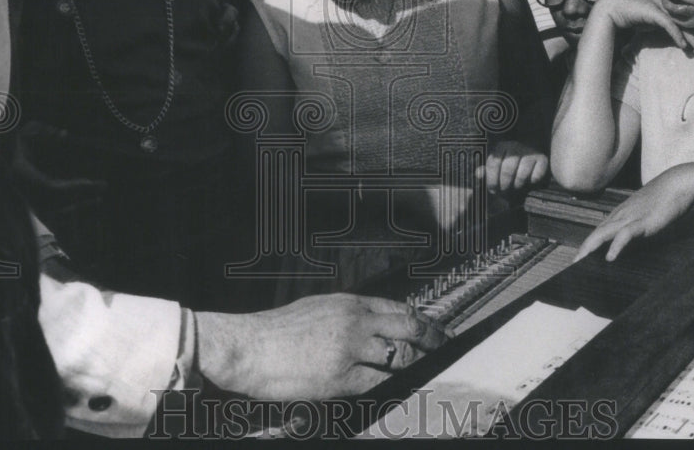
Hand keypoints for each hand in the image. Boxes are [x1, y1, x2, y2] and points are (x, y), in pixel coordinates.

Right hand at [195, 294, 446, 399]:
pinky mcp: (340, 377)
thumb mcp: (316, 309)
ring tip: (430, 372)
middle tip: (445, 347)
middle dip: (432, 339)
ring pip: (399, 356)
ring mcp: (349, 348)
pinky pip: (379, 382)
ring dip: (417, 365)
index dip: (422, 320)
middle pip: (407, 327)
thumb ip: (345, 315)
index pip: (397, 308)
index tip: (435, 328)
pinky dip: (394, 387)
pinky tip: (403, 390)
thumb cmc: (275, 331)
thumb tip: (369, 325)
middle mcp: (354, 321)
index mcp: (348, 302)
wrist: (248, 346)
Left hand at [475, 140, 548, 192]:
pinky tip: (530, 182)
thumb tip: (478, 174)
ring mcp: (530, 152)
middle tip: (505, 192)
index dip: (491, 180)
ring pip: (522, 175)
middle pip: (507, 170)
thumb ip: (487, 170)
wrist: (532, 157)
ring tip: (516, 187)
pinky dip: (532, 182)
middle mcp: (515, 146)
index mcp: (502, 146)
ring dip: (518, 185)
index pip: (493, 164)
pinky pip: (536, 176)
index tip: (493, 189)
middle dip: (504, 185)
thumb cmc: (511, 165)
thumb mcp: (497, 166)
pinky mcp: (543, 159)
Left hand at [574, 167, 693, 261]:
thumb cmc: (665, 199)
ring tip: (581, 261)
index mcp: (622, 214)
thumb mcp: (647, 214)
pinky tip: (610, 257)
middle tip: (573, 263)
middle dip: (584, 249)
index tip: (580, 257)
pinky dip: (616, 245)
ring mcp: (631, 217)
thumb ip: (638, 225)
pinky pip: (625, 234)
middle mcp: (621, 215)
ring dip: (590, 247)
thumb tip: (634, 239)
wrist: (678, 184)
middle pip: (596, 233)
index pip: (600, 230)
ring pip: (604, 232)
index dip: (588, 244)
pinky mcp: (643, 221)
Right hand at [591, 0, 693, 55]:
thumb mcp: (651, 21)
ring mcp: (660, 6)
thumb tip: (678, 36)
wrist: (611, 9)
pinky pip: (669, 25)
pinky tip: (683, 46)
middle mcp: (667, 4)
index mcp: (669, 4)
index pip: (690, 15)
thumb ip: (664, 25)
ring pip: (682, 23)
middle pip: (690, 18)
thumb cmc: (630, 15)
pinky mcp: (652, 11)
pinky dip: (677, 35)